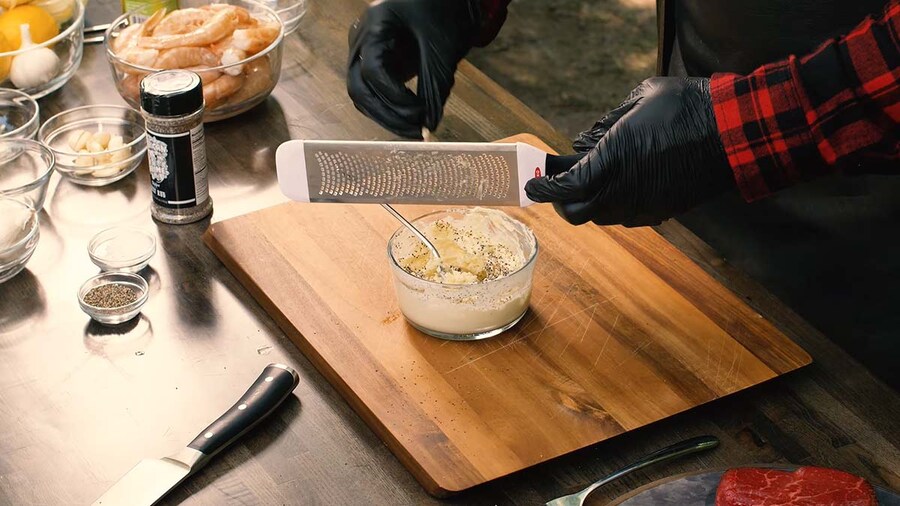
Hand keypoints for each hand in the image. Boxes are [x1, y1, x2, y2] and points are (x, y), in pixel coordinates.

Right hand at [347, 0, 481, 137]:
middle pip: (359, 87)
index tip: (419, 112)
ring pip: (362, 94)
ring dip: (386, 116)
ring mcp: (364, 51)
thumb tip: (430, 125)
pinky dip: (390, 107)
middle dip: (386, 114)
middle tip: (415, 130)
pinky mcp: (375, 62)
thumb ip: (435, 87)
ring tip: (415, 130)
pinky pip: (373, 91)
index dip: (394, 97)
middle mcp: (362, 39)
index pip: (372, 70)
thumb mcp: (442, 49)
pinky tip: (410, 119)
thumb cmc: (444, 9)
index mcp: (375, 25)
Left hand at [525, 77, 735, 226]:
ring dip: (590, 201)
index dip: (543, 189)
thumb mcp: (640, 100)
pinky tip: (621, 183)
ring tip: (591, 178)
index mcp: (610, 163)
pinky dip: (615, 204)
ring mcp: (643, 207)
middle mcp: (622, 193)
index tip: (532, 183)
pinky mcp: (662, 212)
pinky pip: (627, 216)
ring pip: (602, 216)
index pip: (563, 189)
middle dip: (562, 201)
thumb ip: (607, 124)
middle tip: (559, 184)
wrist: (734, 134)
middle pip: (576, 214)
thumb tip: (588, 140)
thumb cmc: (686, 108)